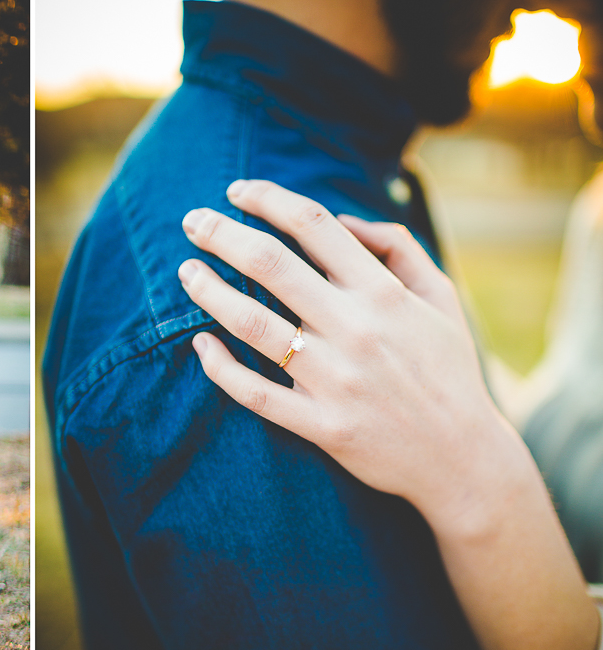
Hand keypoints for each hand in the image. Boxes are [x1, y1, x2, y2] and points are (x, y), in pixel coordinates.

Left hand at [177, 179, 500, 523]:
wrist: (463, 459)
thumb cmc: (447, 369)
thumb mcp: (439, 297)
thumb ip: (396, 248)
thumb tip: (340, 219)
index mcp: (384, 293)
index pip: (315, 225)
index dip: (269, 198)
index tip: (236, 190)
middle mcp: (356, 329)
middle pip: (271, 264)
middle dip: (222, 234)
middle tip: (191, 221)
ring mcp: (335, 379)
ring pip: (252, 324)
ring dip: (209, 292)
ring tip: (186, 272)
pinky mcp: (321, 425)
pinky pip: (255, 394)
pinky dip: (220, 368)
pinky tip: (200, 345)